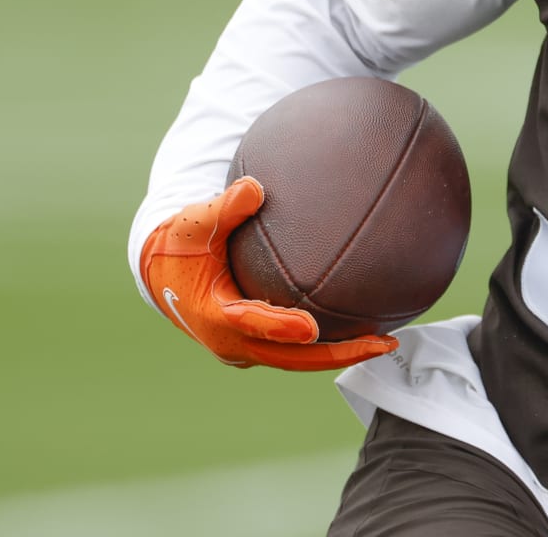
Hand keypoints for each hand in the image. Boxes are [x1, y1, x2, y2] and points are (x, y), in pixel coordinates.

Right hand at [139, 176, 397, 370]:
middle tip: (382, 343)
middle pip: (289, 358)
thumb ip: (225, 207)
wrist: (161, 273)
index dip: (280, 327)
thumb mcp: (195, 224)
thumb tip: (254, 187)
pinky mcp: (256, 345)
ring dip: (339, 354)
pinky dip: (326, 347)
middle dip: (337, 354)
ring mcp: (245, 348)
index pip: (250, 323)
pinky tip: (364, 334)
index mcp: (213, 314)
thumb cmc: (181, 244)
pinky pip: (295, 352)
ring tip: (386, 342)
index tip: (310, 327)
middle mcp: (230, 341)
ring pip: (297, 360)